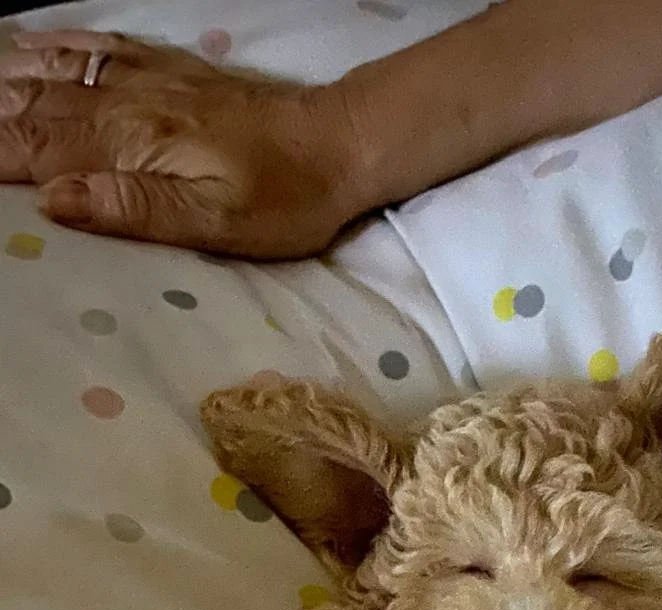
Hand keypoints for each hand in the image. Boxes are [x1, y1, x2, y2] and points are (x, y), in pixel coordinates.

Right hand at [0, 29, 364, 256]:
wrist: (336, 142)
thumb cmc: (284, 198)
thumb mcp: (214, 223)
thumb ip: (133, 211)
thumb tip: (54, 201)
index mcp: (131, 147)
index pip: (38, 151)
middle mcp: (126, 104)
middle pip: (35, 109)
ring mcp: (145, 81)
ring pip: (54, 73)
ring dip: (6, 80)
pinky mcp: (166, 71)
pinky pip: (94, 50)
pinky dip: (52, 46)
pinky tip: (29, 44)